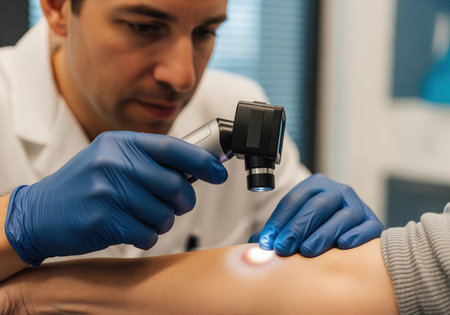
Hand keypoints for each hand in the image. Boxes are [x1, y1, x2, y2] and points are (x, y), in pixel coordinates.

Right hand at [5, 131, 226, 265]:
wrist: (39, 212)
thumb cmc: (84, 185)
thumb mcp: (110, 158)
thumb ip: (147, 160)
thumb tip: (193, 169)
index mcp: (121, 143)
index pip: (173, 148)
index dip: (202, 162)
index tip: (218, 173)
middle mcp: (115, 162)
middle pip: (175, 184)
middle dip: (183, 200)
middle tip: (177, 205)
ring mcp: (107, 191)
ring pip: (164, 214)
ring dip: (162, 221)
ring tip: (146, 217)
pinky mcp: (103, 220)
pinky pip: (147, 234)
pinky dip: (147, 236)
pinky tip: (131, 229)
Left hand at [250, 174, 382, 256]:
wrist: (351, 229)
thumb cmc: (317, 227)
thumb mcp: (296, 222)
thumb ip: (277, 232)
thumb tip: (254, 244)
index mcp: (316, 185)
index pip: (294, 200)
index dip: (279, 221)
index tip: (268, 241)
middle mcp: (338, 192)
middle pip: (316, 206)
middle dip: (297, 228)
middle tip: (283, 248)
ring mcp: (358, 206)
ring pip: (341, 217)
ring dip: (323, 234)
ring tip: (307, 251)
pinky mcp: (373, 223)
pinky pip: (367, 228)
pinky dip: (356, 236)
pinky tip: (342, 245)